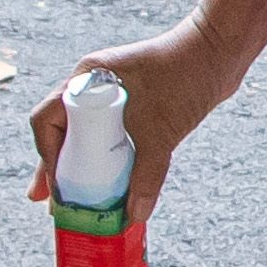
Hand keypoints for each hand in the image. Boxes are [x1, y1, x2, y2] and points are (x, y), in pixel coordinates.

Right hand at [25, 20, 257, 234]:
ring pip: (85, 132)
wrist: (220, 51)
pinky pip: (109, 132)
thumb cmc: (185, 78)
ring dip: (81, 163)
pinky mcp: (133, 101)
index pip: (46, 119)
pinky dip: (105, 156)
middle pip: (61, 129)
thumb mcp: (162, 133)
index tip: (55, 187)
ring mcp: (112, 92)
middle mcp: (93, 84)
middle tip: (50, 201)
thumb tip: (135, 216)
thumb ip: (146, 176)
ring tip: (75, 198)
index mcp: (87, 80)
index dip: (46, 156)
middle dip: (56, 166)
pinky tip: (109, 180)